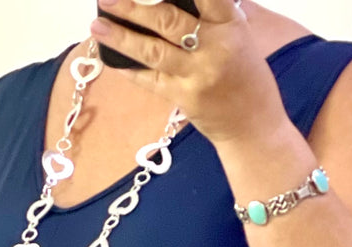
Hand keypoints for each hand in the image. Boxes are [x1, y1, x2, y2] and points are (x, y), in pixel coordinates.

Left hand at [91, 0, 287, 146]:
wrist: (254, 128)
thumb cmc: (248, 78)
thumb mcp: (241, 37)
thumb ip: (215, 15)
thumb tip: (181, 0)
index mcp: (231, 25)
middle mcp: (214, 48)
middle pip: (167, 20)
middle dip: (133, 7)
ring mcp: (197, 75)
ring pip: (153, 51)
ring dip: (121, 37)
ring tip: (97, 26)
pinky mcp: (184, 99)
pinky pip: (151, 80)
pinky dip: (130, 69)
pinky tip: (112, 59)